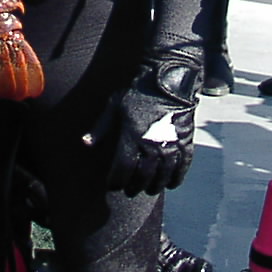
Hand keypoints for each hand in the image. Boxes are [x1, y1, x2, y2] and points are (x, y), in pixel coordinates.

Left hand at [106, 57, 200, 196]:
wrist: (167, 81)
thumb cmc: (138, 92)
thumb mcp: (114, 106)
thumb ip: (100, 127)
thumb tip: (85, 143)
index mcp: (131, 137)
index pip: (123, 169)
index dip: (116, 181)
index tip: (113, 186)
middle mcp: (151, 145)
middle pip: (142, 177)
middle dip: (134, 187)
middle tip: (130, 191)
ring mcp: (170, 145)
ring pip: (163, 175)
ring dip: (155, 186)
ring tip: (150, 189)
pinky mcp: (185, 141)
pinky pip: (183, 166)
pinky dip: (177, 178)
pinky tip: (172, 184)